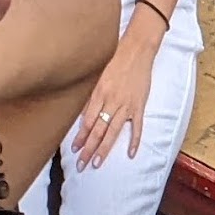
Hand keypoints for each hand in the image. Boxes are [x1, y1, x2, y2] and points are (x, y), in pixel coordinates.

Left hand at [71, 20, 157, 168]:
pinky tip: (131, 154)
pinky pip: (137, 126)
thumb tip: (81, 114)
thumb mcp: (97, 75)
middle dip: (89, 149)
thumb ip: (90, 95)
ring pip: (114, 131)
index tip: (74, 150)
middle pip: (98, 130)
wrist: (137, 49)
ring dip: (105, 149)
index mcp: (99, 93)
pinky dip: (135, 140)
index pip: (88, 121)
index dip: (80, 137)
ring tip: (97, 163)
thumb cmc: (115, 60)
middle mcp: (112, 101)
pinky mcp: (140, 105)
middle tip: (82, 164)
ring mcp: (127, 105)